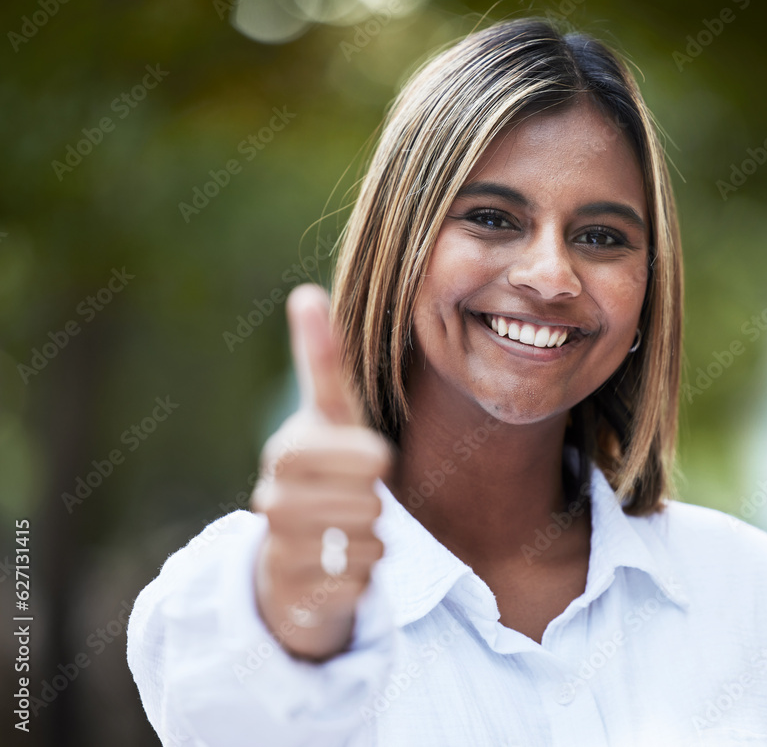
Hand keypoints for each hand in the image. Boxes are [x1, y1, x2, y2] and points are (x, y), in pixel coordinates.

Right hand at [251, 283, 390, 660]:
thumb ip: (322, 362)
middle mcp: (273, 499)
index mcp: (287, 451)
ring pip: (367, 541)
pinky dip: (365, 573)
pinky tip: (342, 565)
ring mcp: (280, 549)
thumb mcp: (328, 418)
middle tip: (358, 499)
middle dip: (376, 500)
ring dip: (375, 537)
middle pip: (366, 501)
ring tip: (351, 529)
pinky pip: (360, 582)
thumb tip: (304, 291)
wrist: (293, 557)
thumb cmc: (323, 475)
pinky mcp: (295, 593)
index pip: (350, 454)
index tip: (374, 459)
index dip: (368, 459)